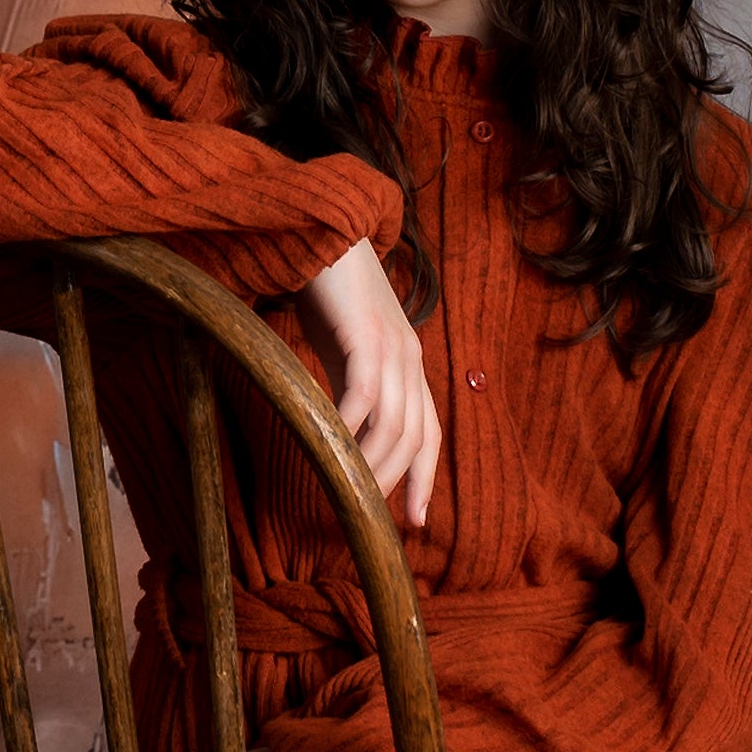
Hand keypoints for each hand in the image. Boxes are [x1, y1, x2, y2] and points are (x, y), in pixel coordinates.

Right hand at [300, 237, 438, 529]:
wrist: (323, 230)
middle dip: (395, 482)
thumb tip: (342, 425)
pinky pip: (363, 394)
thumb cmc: (328, 291)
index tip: (413, 521)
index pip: (429, 433)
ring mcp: (392, 346)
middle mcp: (410, 358)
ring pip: (393, 424)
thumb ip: (352, 380)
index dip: (424, 478)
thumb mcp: (346, 345)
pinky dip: (348, 427)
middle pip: (415, 437)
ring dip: (370, 463)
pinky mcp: (366, 335)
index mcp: (409, 364)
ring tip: (345, 491)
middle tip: (365, 514)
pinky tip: (329, 447)